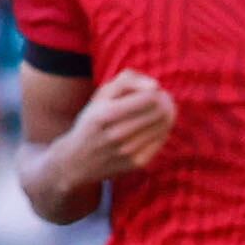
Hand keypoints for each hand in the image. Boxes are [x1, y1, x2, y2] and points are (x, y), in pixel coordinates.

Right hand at [65, 70, 176, 186]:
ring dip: (167, 115)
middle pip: (160, 111)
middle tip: (161, 101)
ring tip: (160, 112)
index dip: (157, 91)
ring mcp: (128, 152)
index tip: (153, 91)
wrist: (77, 161)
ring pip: (164, 126)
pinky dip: (162, 131)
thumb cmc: (92, 121)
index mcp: (107, 113)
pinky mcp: (136, 164)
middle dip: (165, 102)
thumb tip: (155, 86)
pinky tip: (154, 128)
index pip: (150, 97)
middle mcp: (117, 134)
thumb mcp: (101, 95)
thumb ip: (127, 80)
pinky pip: (161, 141)